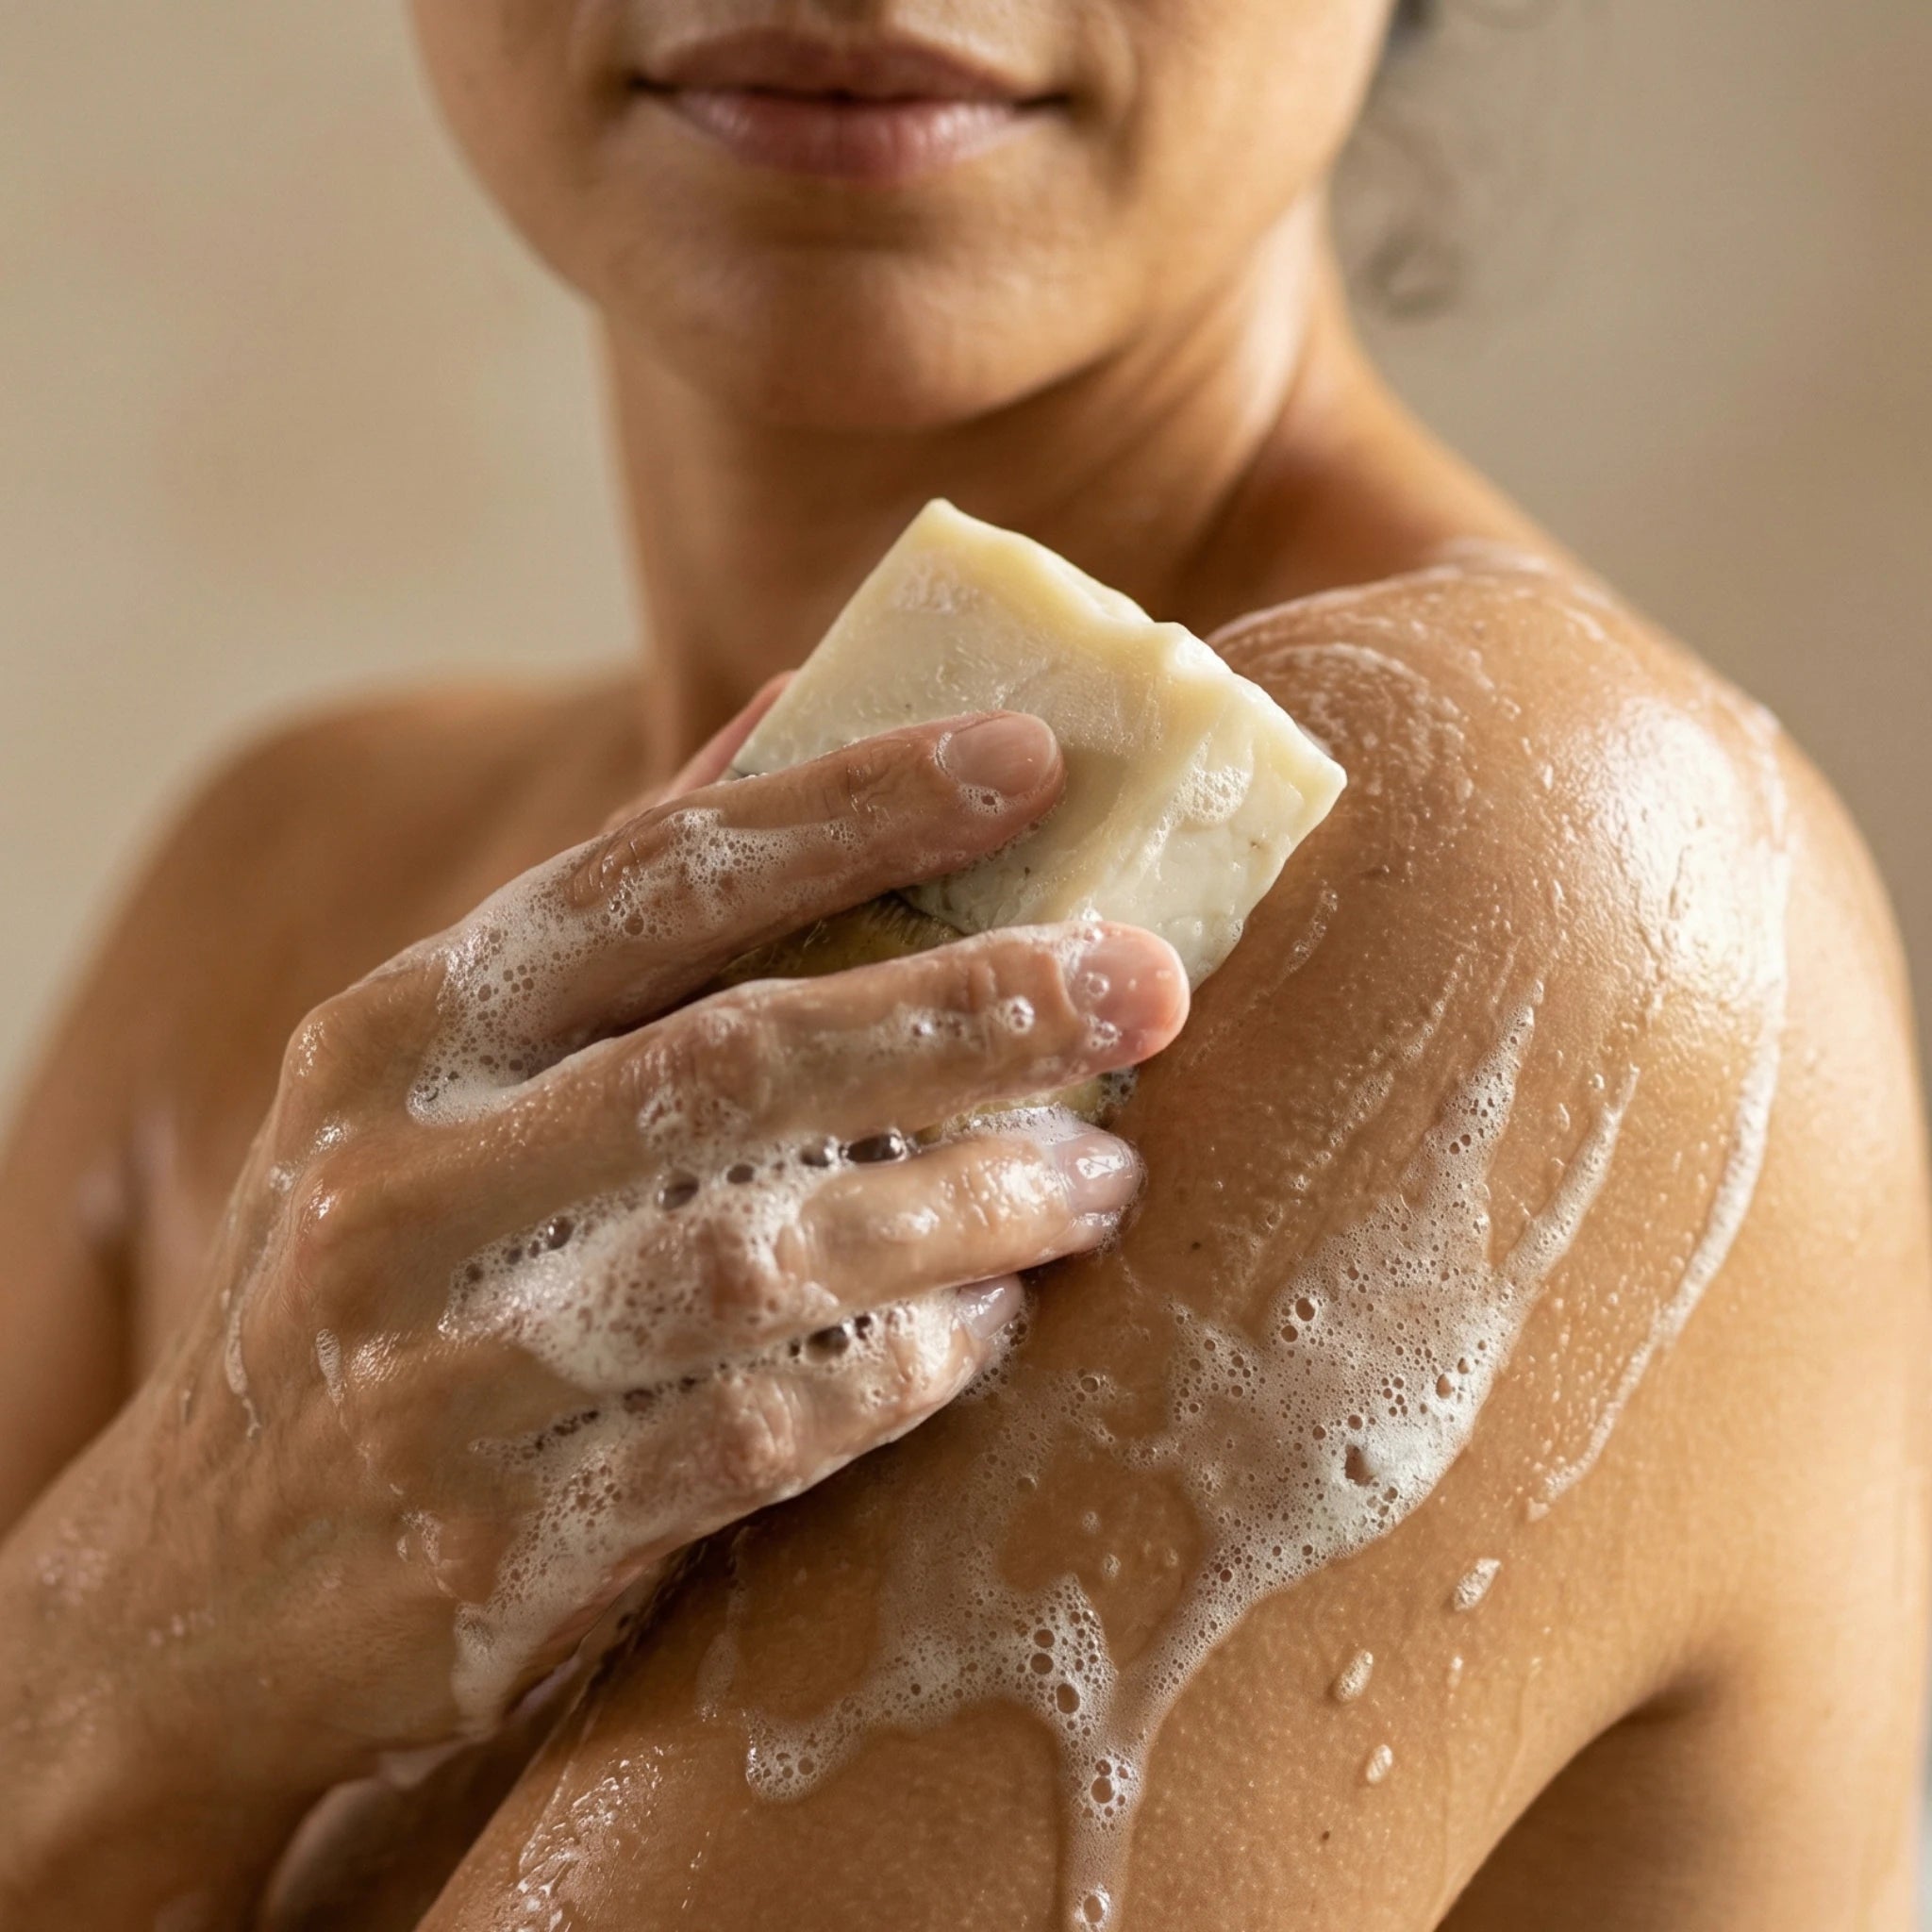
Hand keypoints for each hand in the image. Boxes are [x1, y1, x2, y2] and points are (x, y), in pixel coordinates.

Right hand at [6, 705, 1186, 1852]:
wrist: (192, 1600)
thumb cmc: (374, 1283)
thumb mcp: (434, 1085)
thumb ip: (614, 918)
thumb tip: (799, 709)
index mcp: (405, 1034)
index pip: (653, 877)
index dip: (850, 808)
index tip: (1026, 760)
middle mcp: (408, 1178)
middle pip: (735, 1058)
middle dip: (963, 1009)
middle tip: (1142, 983)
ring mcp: (447, 1365)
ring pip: (760, 1253)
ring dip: (962, 1206)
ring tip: (1101, 1177)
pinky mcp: (504, 1535)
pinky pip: (751, 1436)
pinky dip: (893, 1373)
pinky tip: (985, 1332)